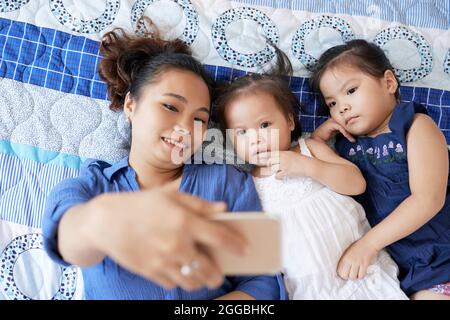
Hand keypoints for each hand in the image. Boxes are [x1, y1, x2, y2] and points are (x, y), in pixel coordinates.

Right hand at [90, 190, 247, 290]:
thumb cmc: (142, 205)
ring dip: (201, 281)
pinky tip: (179, 272)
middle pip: (208, 268)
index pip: (220, 237)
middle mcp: (176, 244)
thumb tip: (224, 209)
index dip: (237, 244)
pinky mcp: (150, 272)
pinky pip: (172, 284)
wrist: (106, 221)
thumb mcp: (171, 196)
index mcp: (185, 221)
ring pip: (192, 281)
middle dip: (218, 274)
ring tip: (203, 276)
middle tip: (220, 272)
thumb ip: (200, 204)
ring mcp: (163, 261)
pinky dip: (179, 281)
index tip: (246, 250)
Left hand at [259, 150, 309, 177]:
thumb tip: (275, 156)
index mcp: (284, 153)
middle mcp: (283, 158)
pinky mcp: (287, 172)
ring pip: (272, 167)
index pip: (270, 153)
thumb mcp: (291, 154)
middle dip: (265, 163)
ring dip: (272, 169)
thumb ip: (283, 154)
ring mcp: (284, 165)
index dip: (262, 155)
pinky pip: (277, 175)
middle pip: (269, 160)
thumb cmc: (300, 159)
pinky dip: (277, 176)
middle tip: (262, 163)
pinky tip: (280, 175)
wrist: (308, 165)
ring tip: (275, 169)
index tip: (256, 156)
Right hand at [312, 118, 354, 142]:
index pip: (347, 123)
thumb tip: (352, 137)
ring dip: (350, 132)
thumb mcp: (336, 134)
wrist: (316, 139)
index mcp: (336, 120)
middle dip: (353, 129)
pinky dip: (346, 133)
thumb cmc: (325, 137)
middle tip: (359, 136)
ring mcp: (332, 120)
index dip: (352, 129)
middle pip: (347, 122)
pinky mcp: (331, 124)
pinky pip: (341, 128)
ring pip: (345, 125)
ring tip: (353, 140)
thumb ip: (342, 133)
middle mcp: (334, 119)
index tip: (357, 136)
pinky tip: (349, 139)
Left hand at [337, 237, 378, 279]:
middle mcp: (350, 260)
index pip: (339, 270)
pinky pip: (361, 275)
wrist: (369, 243)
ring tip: (355, 274)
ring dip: (354, 277)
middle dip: (346, 277)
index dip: (341, 273)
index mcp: (345, 257)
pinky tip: (360, 273)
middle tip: (349, 275)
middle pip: (345, 275)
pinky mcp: (364, 265)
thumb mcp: (348, 251)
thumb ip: (345, 259)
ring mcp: (357, 263)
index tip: (343, 273)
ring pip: (353, 277)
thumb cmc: (359, 246)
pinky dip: (360, 276)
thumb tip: (342, 268)